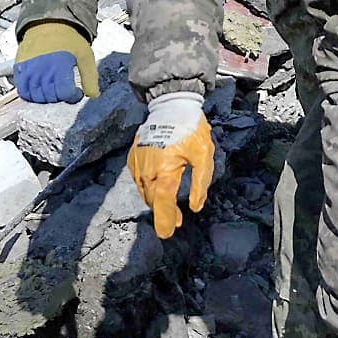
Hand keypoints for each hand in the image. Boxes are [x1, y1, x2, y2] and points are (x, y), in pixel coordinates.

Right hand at [12, 21, 95, 103]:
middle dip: (60, 96)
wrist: (48, 24)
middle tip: (64, 88)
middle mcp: (42, 68)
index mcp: (60, 65)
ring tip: (53, 89)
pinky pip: (22, 90)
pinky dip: (31, 94)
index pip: (64, 92)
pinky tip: (40, 89)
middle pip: (50, 97)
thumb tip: (94, 95)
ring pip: (35, 96)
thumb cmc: (68, 40)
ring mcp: (29, 69)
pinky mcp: (20, 68)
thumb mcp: (85, 55)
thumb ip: (90, 77)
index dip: (72, 96)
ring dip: (46, 98)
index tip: (76, 92)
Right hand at [128, 92, 214, 238]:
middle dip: (164, 212)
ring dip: (157, 200)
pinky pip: (140, 179)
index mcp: (165, 170)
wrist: (170, 103)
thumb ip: (200, 183)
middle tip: (176, 221)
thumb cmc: (190, 128)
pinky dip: (149, 187)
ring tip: (169, 208)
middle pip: (154, 199)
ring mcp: (137, 163)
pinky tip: (160, 187)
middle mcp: (146, 169)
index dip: (164, 220)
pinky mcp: (134, 156)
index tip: (167, 234)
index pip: (162, 203)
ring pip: (145, 191)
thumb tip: (194, 206)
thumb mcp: (204, 155)